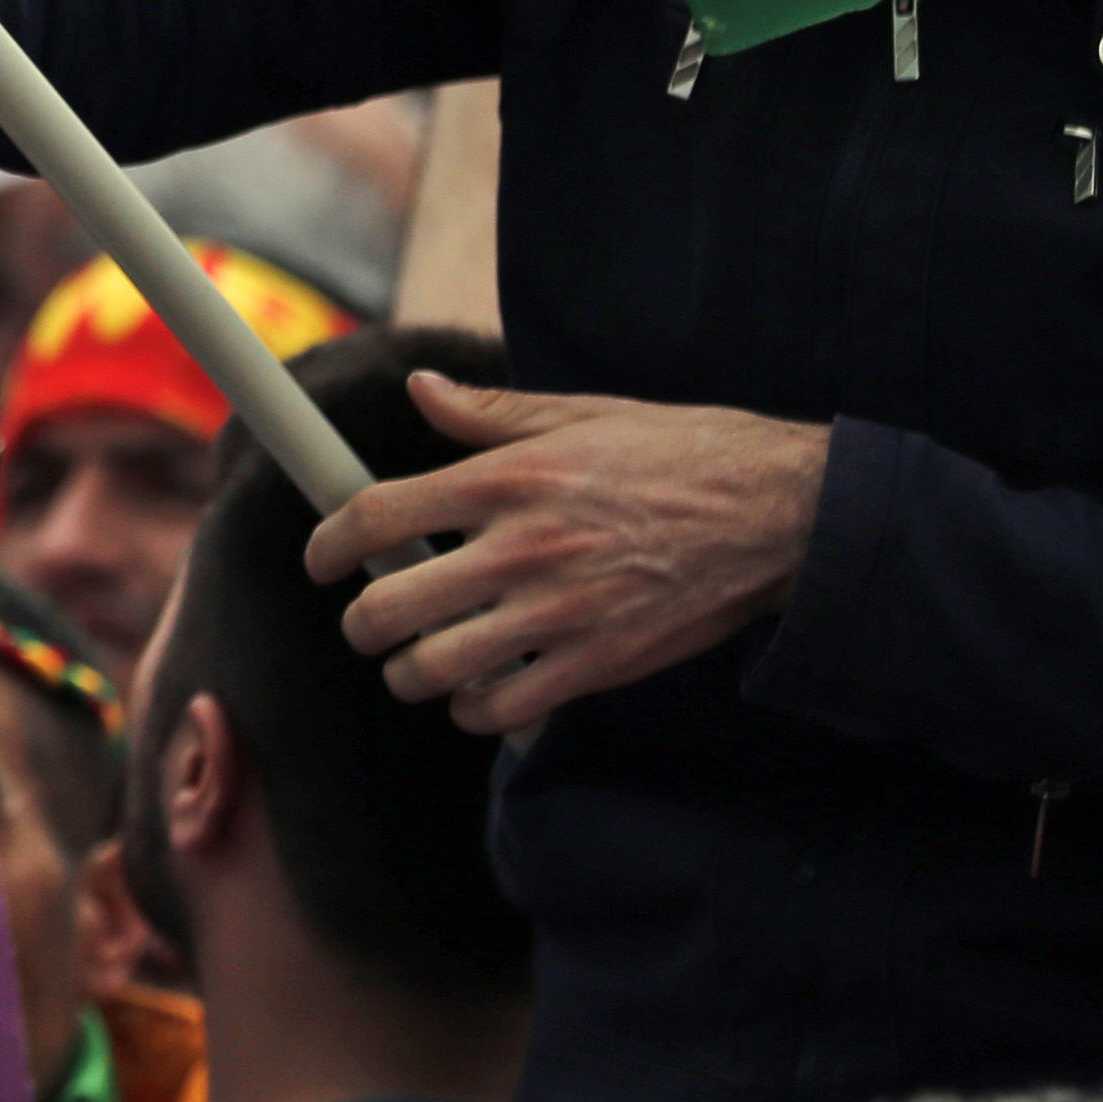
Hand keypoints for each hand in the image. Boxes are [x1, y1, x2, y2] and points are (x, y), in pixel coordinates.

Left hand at [305, 371, 824, 736]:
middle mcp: (521, 547)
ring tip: (416, 662)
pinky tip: (481, 692)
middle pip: (389, 606)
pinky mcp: (600, 664)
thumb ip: (490, 415)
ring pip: (435, 668)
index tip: (321, 560)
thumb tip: (421, 391)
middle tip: (369, 620)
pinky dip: (476, 710)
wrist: (781, 515)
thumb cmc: (681, 454)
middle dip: (362, 622)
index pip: (377, 514)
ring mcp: (559, 612)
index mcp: (507, 478)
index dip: (329, 544)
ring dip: (410, 673)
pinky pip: (504, 708)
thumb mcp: (581, 415)